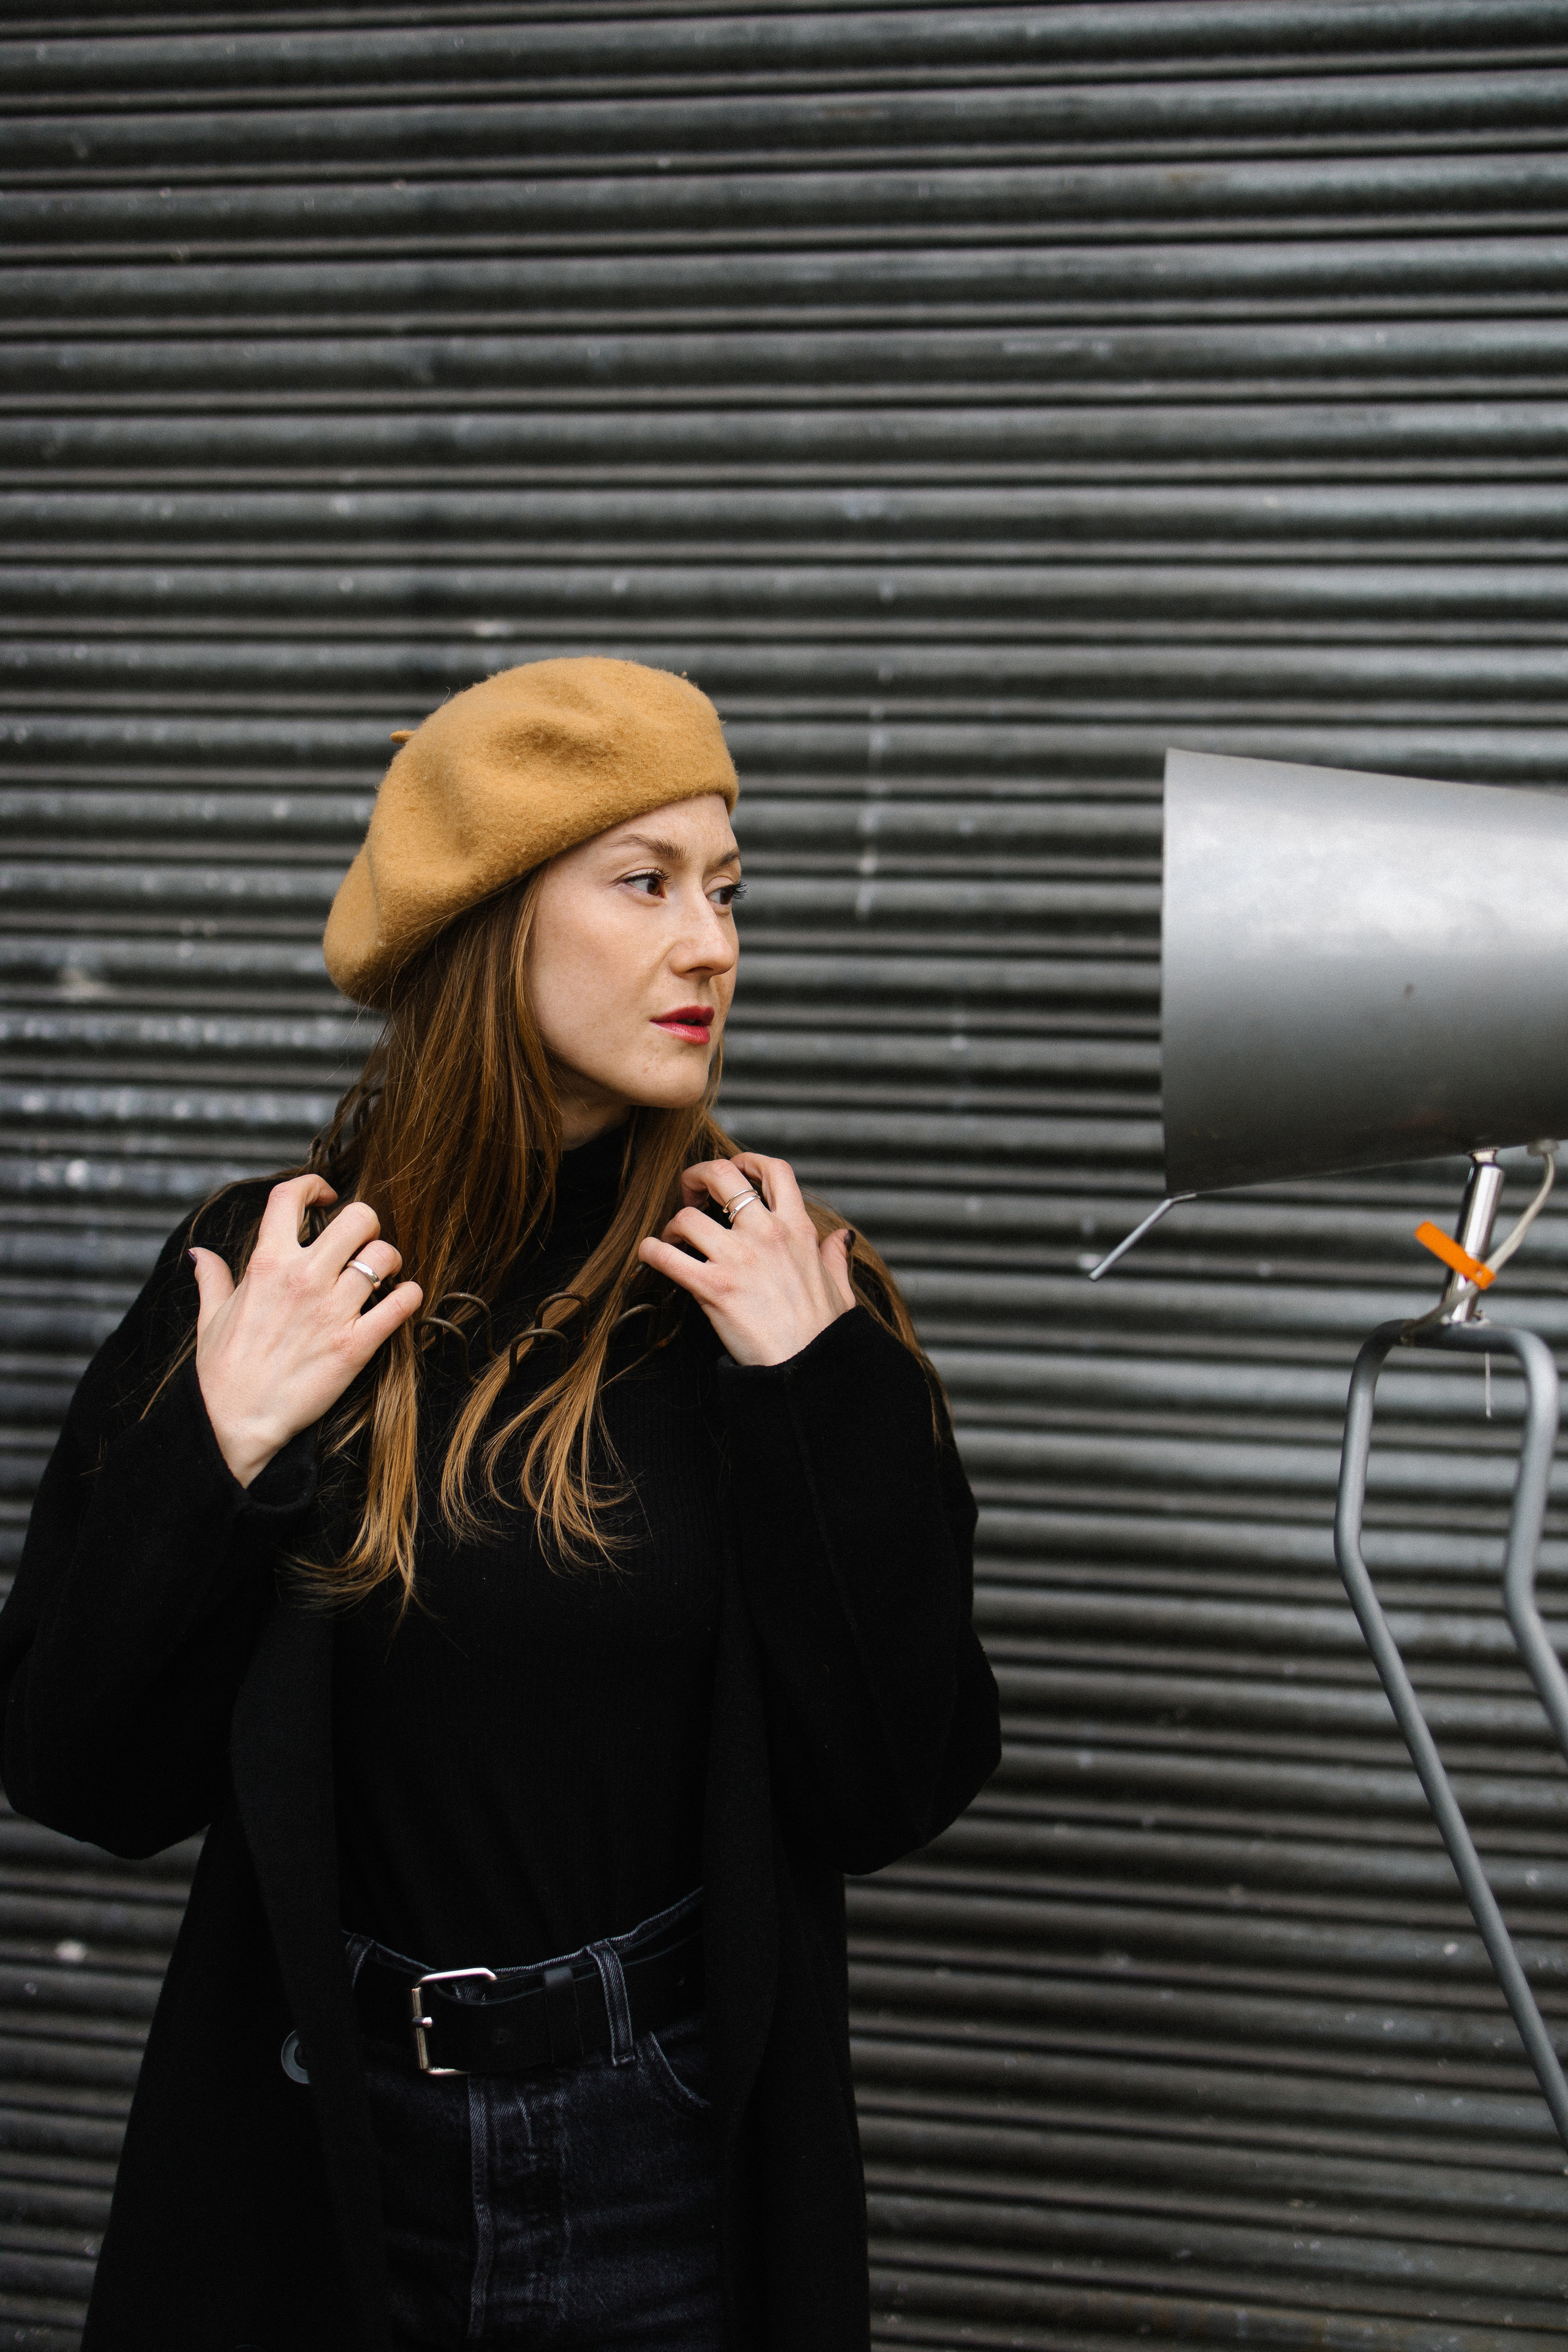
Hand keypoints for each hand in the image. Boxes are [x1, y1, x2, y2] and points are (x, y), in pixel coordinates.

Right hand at [189, 1174, 421, 1487]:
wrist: (236, 1422)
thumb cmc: (222, 1371)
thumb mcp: (210, 1317)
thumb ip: (212, 1278)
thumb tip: (199, 1254)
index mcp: (266, 1264)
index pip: (291, 1196)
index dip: (313, 1185)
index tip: (325, 1196)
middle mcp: (303, 1278)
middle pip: (358, 1217)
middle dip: (366, 1223)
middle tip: (361, 1243)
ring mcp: (333, 1310)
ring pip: (385, 1255)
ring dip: (389, 1260)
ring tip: (381, 1274)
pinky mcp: (356, 1344)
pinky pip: (402, 1303)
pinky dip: (409, 1296)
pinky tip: (401, 1300)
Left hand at [637, 1153, 853, 1365]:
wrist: (809, 1367)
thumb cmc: (824, 1332)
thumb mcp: (839, 1286)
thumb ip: (835, 1256)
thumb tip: (840, 1238)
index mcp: (798, 1229)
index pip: (773, 1171)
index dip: (747, 1160)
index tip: (733, 1169)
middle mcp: (766, 1234)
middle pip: (723, 1175)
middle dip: (698, 1175)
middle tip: (690, 1191)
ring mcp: (738, 1259)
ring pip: (688, 1217)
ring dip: (673, 1225)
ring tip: (674, 1239)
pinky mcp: (713, 1287)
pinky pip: (668, 1256)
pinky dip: (652, 1251)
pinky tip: (651, 1255)